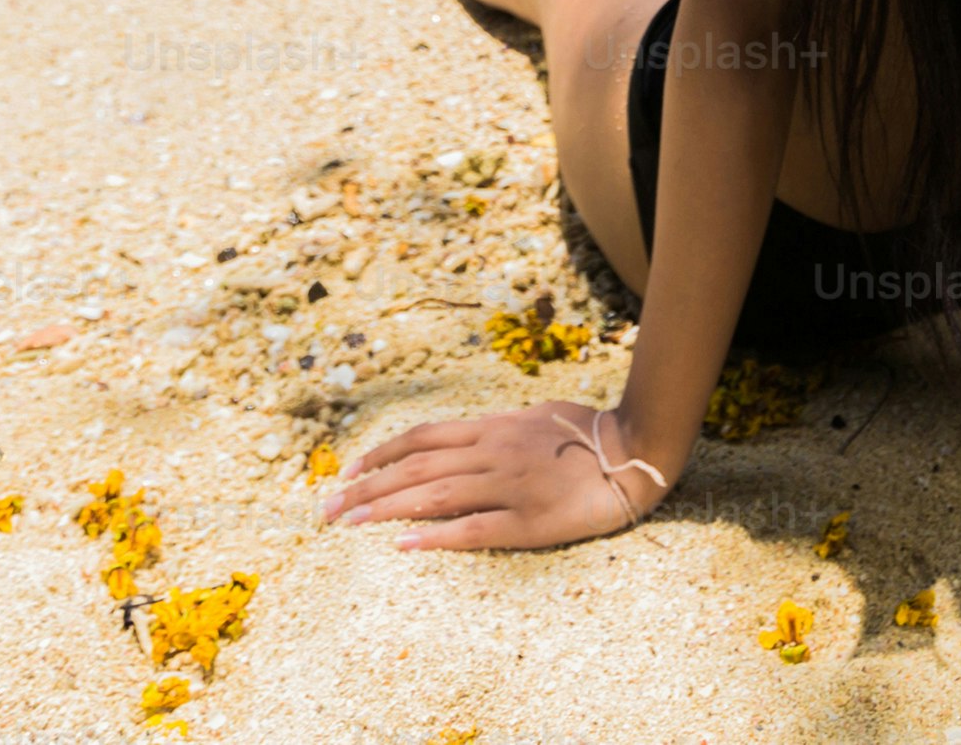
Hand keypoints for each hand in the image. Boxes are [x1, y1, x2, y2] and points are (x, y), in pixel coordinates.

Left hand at [319, 404, 674, 550]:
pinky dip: (435, 536)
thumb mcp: (537, 415)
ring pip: (433, 497)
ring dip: (384, 510)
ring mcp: (507, 486)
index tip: (347, 474)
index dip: (379, 455)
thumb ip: (500, 427)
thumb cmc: (588, 432)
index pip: (421, 439)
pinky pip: (473, 529)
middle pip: (414, 469)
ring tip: (348, 525)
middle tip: (327, 510)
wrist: (633, 453)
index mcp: (492, 427)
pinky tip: (404, 545)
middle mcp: (491, 452)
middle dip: (365, 489)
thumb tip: (472, 436)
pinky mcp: (527, 520)